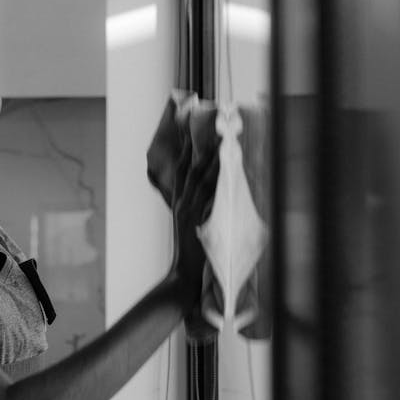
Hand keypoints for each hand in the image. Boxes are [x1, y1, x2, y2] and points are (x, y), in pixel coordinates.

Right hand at [170, 131, 219, 318]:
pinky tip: (221, 163)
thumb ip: (197, 210)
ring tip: (217, 136)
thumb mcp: (191, 228)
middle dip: (193, 142)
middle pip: (185, 165)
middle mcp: (181, 202)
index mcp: (179, 203)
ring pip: (195, 175)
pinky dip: (213, 176)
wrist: (183, 278)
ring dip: (207, 154)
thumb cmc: (191, 257)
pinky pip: (205, 192)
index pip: (180, 169)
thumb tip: (212, 196)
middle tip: (202, 122)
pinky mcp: (194, 217)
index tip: (190, 128)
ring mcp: (186, 208)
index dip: (184, 148)